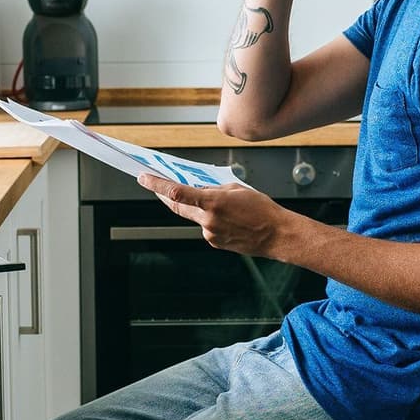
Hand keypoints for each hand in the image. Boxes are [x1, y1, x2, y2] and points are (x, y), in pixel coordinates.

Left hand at [137, 174, 293, 257]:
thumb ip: (213, 189)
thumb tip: (198, 190)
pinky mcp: (215, 243)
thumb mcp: (236, 189)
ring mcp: (210, 234)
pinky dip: (211, 220)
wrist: (276, 234)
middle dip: (165, 195)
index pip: (177, 192)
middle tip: (155, 185)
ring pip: (196, 217)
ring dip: (201, 208)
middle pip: (178, 206)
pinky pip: (206, 227)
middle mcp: (207, 221)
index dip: (156, 185)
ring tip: (224, 206)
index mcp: (212, 202)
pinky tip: (229, 218)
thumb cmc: (262, 210)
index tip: (143, 177)